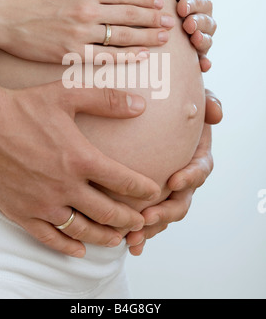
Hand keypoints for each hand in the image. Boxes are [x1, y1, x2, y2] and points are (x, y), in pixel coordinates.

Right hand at [0, 0, 173, 62]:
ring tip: (163, 38)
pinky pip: (105, 56)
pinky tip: (141, 56)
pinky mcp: (71, 52)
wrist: (2, 15)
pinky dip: (125, 56)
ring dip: (147, 37)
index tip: (160, 2)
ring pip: (122, 35)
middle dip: (153, 18)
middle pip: (130, 14)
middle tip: (169, 22)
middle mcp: (88, 10)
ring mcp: (81, 33)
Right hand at [0, 58, 160, 257]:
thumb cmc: (23, 106)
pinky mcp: (21, 212)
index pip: (122, 180)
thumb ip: (106, 99)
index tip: (153, 192)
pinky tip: (78, 250)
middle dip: (129, 219)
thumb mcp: (66, 95)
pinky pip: (48, 237)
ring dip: (104, 237)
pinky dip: (67, 247)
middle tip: (141, 222)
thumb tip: (140, 104)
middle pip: (107, 212)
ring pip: (82, 230)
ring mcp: (42, 203)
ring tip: (117, 238)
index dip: (142, 189)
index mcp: (79, 158)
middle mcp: (64, 186)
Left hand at [126, 90, 222, 255]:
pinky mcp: (151, 199)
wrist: (155, 123)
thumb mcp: (196, 101)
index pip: (200, 169)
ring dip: (151, 228)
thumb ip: (209, 102)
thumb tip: (215, 113)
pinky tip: (130, 245)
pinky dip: (141, 233)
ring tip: (134, 237)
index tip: (175, 180)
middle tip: (148, 216)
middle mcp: (184, 179)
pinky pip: (148, 220)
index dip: (191, 177)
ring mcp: (168, 192)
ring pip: (164, 215)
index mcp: (197, 158)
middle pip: (182, 201)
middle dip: (166, 212)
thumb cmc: (178, 112)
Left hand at [165, 0, 216, 72]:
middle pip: (208, 22)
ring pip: (208, 41)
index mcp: (199, 6)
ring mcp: (200, 41)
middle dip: (199, 22)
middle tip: (187, 24)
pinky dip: (205, 63)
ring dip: (203, 40)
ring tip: (194, 38)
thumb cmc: (159, 4)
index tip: (181, 8)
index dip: (193, 4)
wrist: (148, 26)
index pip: (202, 3)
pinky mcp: (195, 58)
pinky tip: (204, 66)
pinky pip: (203, 62)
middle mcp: (203, 24)